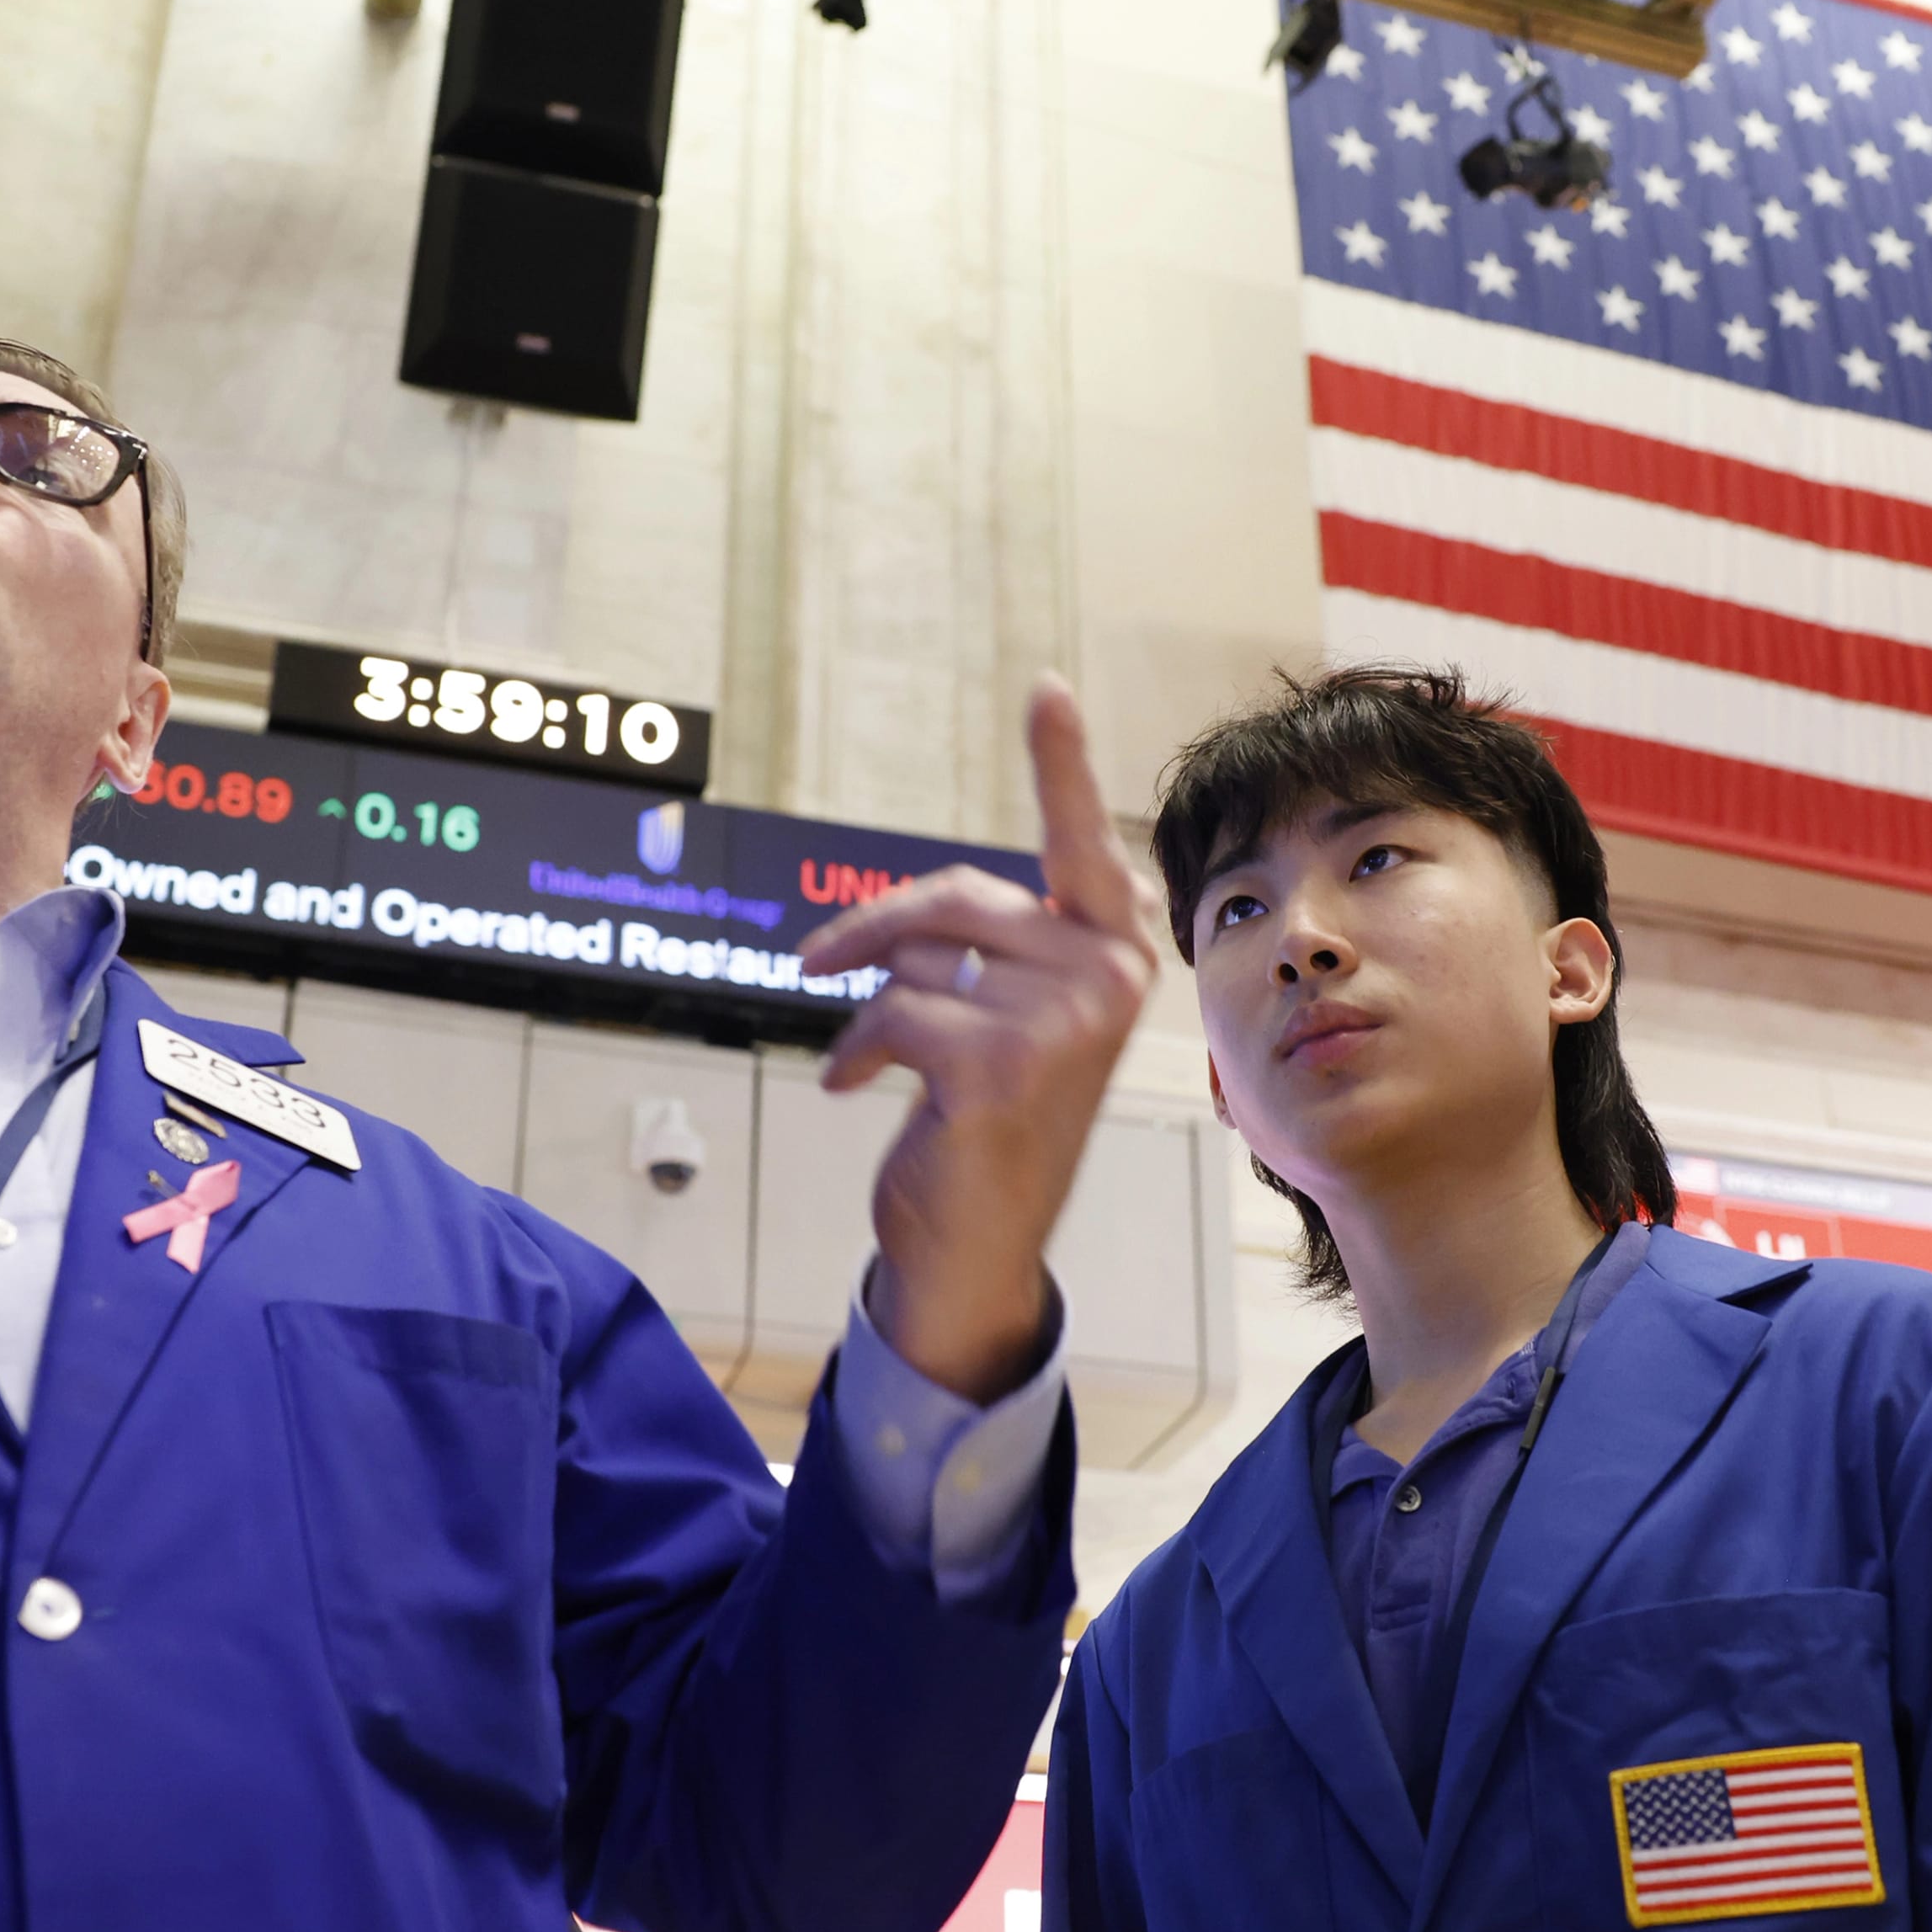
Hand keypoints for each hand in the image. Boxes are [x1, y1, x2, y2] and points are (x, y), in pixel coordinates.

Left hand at [800, 675, 1160, 1401]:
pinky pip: (893, 1014)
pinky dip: (854, 1051)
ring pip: (918, 958)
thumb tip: (915, 911)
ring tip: (869, 1056)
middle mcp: (1109, 975)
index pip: (1082, 840)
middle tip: (816, 960)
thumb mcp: (1000, 1016)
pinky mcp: (1005, 1063)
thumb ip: (986, 947)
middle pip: (955, 898)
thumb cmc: (984, 1121)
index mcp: (1115, 950)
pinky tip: (852, 1087)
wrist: (974, 1244)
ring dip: (873, 1005)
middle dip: (874, 930)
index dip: (1060, 762)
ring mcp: (1066, 1020)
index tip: (1045, 688)